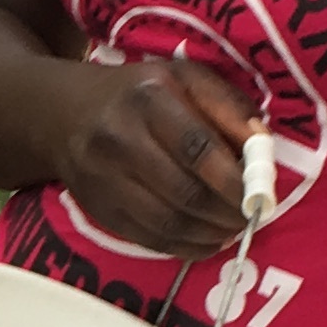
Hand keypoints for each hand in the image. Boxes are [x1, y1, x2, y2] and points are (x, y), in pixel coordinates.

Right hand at [40, 53, 255, 257]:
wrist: (63, 113)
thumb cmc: (140, 94)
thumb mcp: (185, 79)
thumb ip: (228, 108)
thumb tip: (263, 151)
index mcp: (148, 98)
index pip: (198, 148)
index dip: (234, 180)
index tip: (260, 195)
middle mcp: (119, 138)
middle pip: (185, 191)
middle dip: (228, 212)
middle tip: (252, 217)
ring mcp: (103, 178)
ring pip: (169, 222)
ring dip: (210, 233)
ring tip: (233, 228)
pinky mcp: (98, 209)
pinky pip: (149, 239)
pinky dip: (186, 247)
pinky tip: (207, 240)